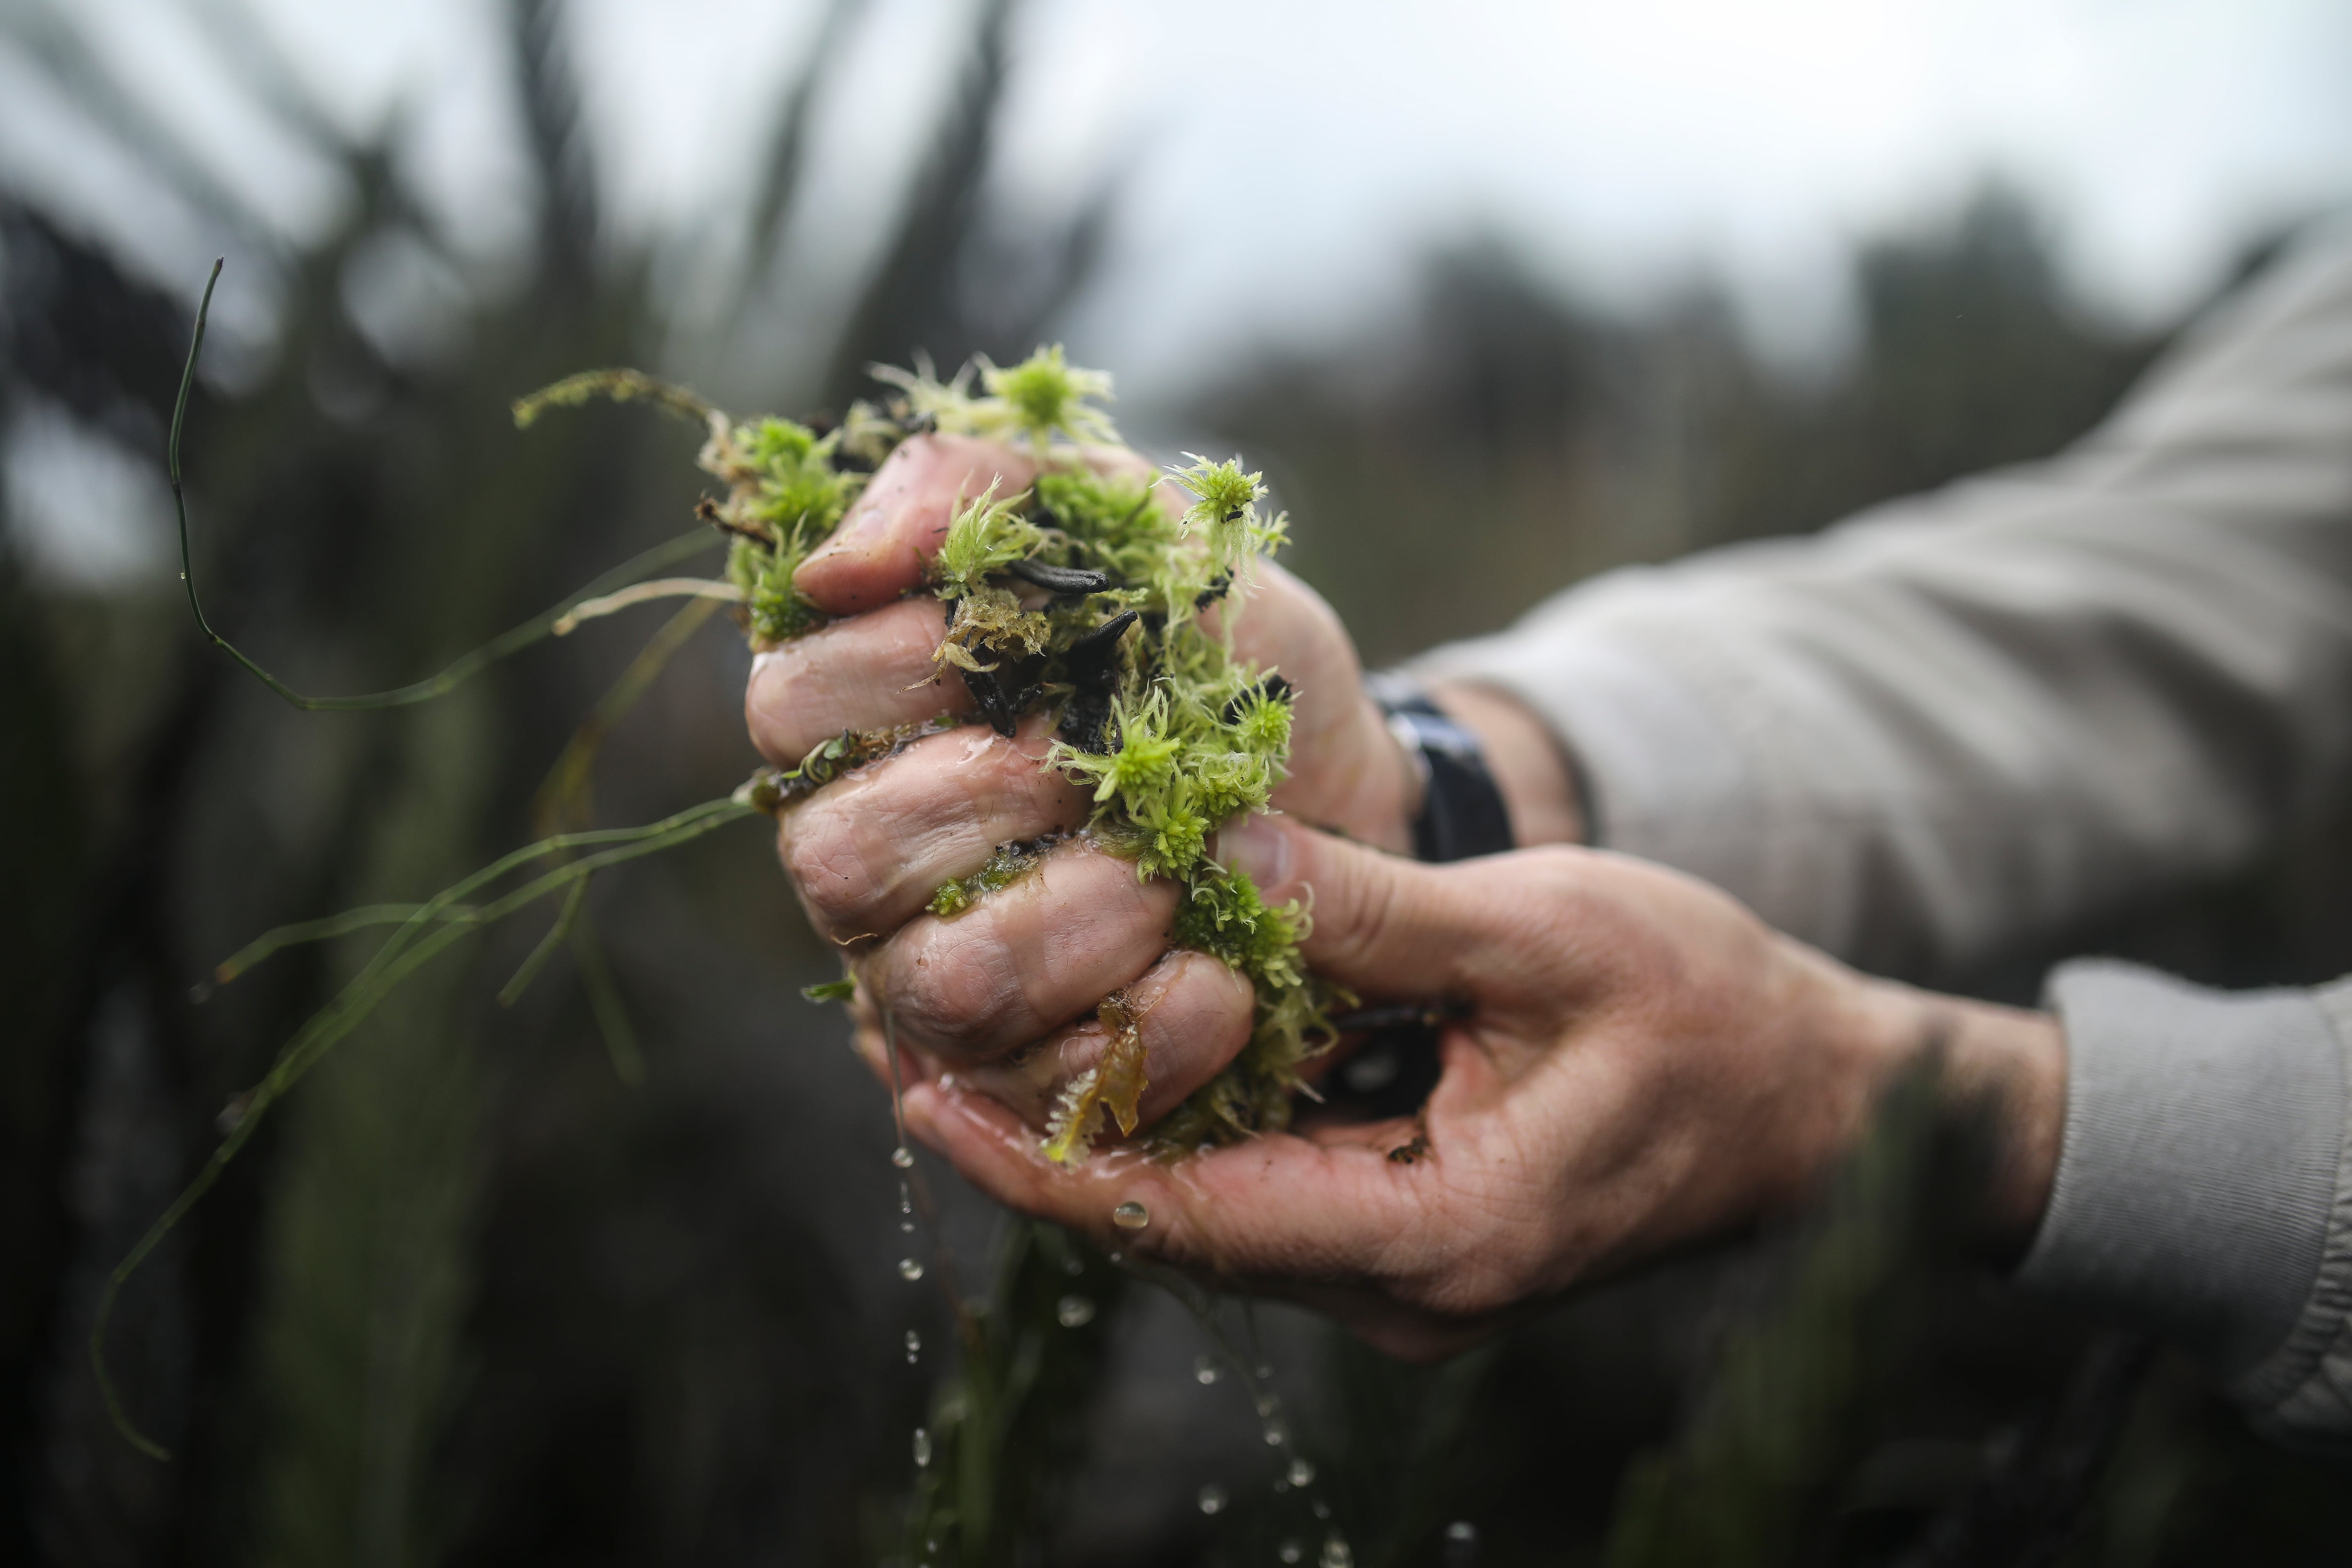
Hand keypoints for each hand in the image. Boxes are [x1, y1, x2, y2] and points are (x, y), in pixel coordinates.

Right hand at [746, 431, 1561, 1110]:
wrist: (1350, 790)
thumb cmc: (1221, 655)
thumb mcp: (1135, 527)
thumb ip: (982, 490)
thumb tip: (835, 564)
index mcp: (866, 719)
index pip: (791, 706)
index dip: (904, 676)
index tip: (1034, 654)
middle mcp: (871, 860)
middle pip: (838, 865)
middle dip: (997, 807)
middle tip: (1101, 767)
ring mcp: (936, 983)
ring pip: (938, 990)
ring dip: (1078, 926)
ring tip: (1172, 880)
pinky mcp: (1029, 1082)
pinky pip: (1041, 1094)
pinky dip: (1150, 1029)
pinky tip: (1219, 975)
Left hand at [899, 815, 2066, 1358]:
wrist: (1820, 1102)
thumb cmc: (1712, 1008)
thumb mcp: (1545, 931)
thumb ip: (1372, 910)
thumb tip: (1203, 846)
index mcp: (1437, 1237)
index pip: (1187, 1218)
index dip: (1037, 1156)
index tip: (914, 1090)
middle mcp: (1401, 1288)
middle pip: (1171, 1223)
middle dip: (1033, 1137)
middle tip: (895, 1035)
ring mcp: (1401, 1272)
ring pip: (1205, 1209)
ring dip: (1093, 1124)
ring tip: (959, 1033)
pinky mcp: (1403, 1232)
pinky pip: (1257, 1187)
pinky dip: (1174, 1119)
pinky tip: (1100, 1042)